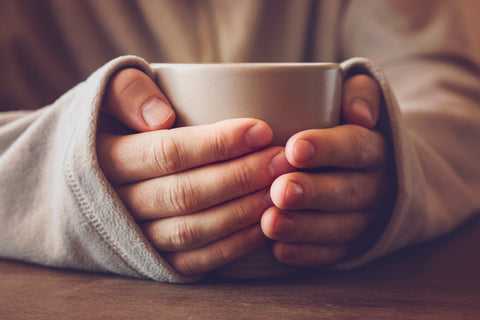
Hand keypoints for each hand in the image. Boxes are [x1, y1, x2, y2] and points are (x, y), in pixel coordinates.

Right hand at [97, 68, 294, 275]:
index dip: (218, 144)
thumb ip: (128, 92)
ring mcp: (134, 238)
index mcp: (105, 159)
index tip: (261, 131)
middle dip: (240, 177)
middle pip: (186, 194)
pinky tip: (262, 226)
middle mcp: (116, 205)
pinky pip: (192, 260)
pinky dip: (230, 247)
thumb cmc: (109, 127)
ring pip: (192, 231)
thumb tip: (161, 117)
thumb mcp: (104, 95)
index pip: (169, 153)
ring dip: (241, 212)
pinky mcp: (151, 260)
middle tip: (281, 160)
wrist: (80, 181)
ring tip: (279, 189)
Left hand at [261, 75, 394, 266]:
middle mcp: (376, 185)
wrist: (370, 166)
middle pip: (349, 191)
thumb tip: (358, 113)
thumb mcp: (360, 96)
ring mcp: (366, 217)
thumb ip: (359, 92)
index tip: (294, 149)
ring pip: (341, 226)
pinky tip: (280, 251)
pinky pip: (335, 253)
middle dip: (313, 192)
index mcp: (376, 148)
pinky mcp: (354, 243)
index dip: (327, 148)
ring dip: (306, 228)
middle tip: (279, 190)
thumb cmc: (345, 124)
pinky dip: (309, 254)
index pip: (356, 146)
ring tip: (271, 223)